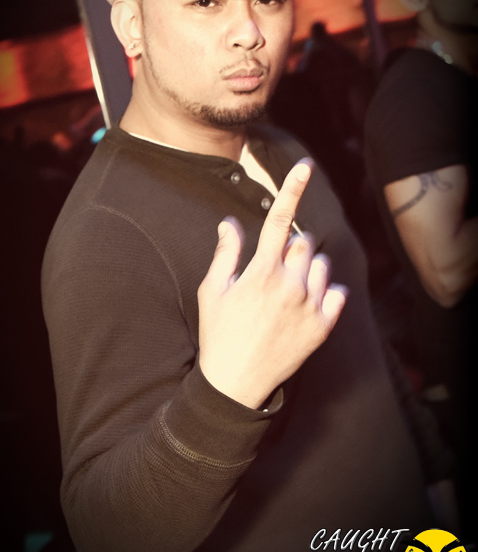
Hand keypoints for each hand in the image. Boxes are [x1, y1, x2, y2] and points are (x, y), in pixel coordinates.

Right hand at [198, 160, 347, 408]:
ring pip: (323, 266)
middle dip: (292, 247)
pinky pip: (338, 294)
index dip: (293, 189)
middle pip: (305, 243)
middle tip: (273, 268)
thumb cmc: (218, 334)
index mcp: (261, 272)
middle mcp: (290, 285)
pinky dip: (327, 292)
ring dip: (309, 268)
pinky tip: (308, 303)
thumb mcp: (213, 291)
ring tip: (288, 290)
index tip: (305, 167)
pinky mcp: (322, 327)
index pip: (279, 220)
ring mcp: (310, 306)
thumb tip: (229, 222)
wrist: (235, 384)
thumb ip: (225, 253)